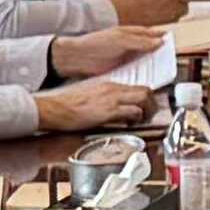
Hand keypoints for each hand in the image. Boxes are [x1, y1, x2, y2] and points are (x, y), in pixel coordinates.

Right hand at [38, 78, 155, 135]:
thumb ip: (105, 101)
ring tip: (143, 120)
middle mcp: (113, 89)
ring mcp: (112, 99)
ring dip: (148, 111)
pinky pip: (133, 111)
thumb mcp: (90, 98)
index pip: (136, 87)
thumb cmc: (68, 106)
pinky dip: (138, 118)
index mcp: (108, 85)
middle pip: (145, 90)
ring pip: (144, 98)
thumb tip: (116, 111)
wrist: (56, 109)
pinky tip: (132, 124)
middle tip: (149, 115)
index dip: (146, 98)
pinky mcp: (109, 111)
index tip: (146, 107)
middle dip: (152, 104)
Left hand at [50, 24, 161, 75]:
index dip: (160, 37)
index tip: (172, 41)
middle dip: (159, 53)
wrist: (76, 58)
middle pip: (148, 48)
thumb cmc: (94, 43)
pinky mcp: (119, 69)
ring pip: (143, 61)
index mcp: (129, 33)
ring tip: (163, 71)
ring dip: (152, 66)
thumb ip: (140, 41)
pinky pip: (135, 71)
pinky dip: (142, 74)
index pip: (149, 33)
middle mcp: (128, 44)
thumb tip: (159, 41)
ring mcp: (124, 57)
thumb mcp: (121, 39)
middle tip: (171, 59)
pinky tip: (147, 79)